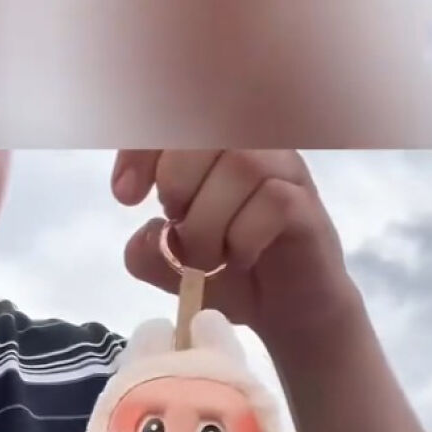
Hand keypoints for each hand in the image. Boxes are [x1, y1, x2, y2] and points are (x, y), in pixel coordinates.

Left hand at [112, 149, 358, 339]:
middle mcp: (254, 149)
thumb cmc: (238, 277)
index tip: (124, 194)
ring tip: (208, 258)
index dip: (142, 147)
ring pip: (242, 164)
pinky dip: (244, 237)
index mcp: (218, 150)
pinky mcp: (306, 208)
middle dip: (177, 181)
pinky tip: (240, 259)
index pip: (176, 116)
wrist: (289, 315)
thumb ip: (151, 253)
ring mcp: (285, 174)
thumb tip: (145, 237)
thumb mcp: (177, 269)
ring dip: (210, 220)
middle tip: (177, 226)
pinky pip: (274, 200)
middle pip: (209, 128)